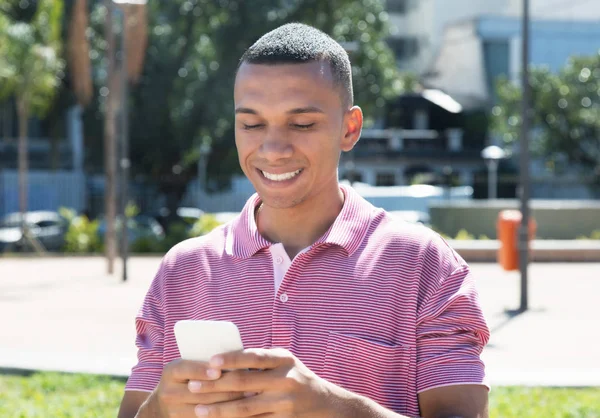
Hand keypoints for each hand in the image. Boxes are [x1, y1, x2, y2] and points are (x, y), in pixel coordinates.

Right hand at [150, 358, 247, 416]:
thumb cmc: (186, 377)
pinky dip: (224, 415)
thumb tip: (235, 359)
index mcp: (171, 372)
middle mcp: (169, 393)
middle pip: (200, 393)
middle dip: (227, 390)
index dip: (202, 371)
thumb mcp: (189, 365)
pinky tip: (241, 411)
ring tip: (250, 397)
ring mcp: (174, 411)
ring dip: (230, 404)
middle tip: (249, 386)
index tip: (219, 372)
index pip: (187, 369)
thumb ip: (205, 362)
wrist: (164, 403)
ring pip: (206, 409)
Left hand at [187, 348, 341, 416]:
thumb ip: (260, 360)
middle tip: (192, 386)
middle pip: (243, 383)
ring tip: (198, 410)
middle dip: (214, 385)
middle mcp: (285, 379)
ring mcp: (285, 403)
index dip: (231, 359)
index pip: (253, 357)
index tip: (210, 361)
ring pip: (244, 408)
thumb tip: (221, 361)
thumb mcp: (284, 362)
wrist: (325, 405)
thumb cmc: (296, 377)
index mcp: (283, 359)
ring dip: (218, 409)